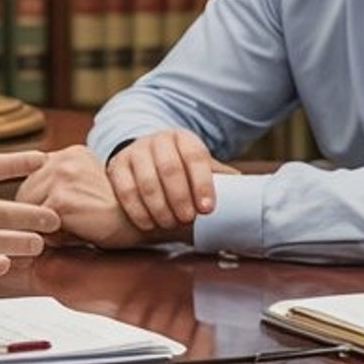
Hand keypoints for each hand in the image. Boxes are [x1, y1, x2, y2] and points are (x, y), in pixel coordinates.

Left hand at [17, 146, 172, 248]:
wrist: (143, 225)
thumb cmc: (115, 216)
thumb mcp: (84, 191)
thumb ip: (57, 189)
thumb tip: (21, 211)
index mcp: (69, 153)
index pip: (32, 181)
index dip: (39, 204)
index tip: (56, 218)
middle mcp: (63, 158)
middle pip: (24, 195)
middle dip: (37, 217)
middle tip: (66, 229)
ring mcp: (61, 176)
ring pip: (28, 211)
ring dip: (44, 228)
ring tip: (73, 231)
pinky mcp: (60, 200)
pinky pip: (38, 226)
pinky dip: (52, 237)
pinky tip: (76, 236)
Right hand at [103, 130, 229, 232]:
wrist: (145, 155)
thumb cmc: (180, 166)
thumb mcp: (200, 166)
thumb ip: (219, 177)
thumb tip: (247, 192)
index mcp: (184, 139)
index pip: (195, 157)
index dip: (203, 184)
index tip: (207, 209)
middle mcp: (159, 140)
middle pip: (170, 169)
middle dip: (180, 198)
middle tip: (187, 219)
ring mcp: (135, 152)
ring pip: (146, 181)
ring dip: (159, 207)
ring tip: (168, 224)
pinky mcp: (116, 166)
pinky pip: (125, 190)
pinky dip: (137, 210)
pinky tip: (148, 224)